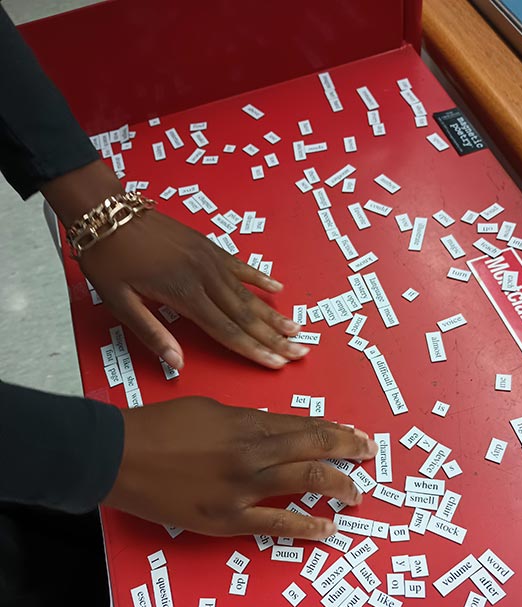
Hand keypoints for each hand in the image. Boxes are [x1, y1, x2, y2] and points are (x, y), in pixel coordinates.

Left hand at [43, 162, 305, 369]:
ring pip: (247, 293)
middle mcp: (204, 277)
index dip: (253, 351)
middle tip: (299, 352)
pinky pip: (240, 266)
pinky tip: (278, 289)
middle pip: (245, 315)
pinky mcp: (208, 246)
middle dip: (274, 338)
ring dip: (273, 314)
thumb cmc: (109, 259)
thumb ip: (152, 333)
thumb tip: (177, 364)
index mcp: (184, 294)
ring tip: (296, 329)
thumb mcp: (120, 302)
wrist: (106, 211)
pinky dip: (260, 278)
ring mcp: (210, 259)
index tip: (276, 364)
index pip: (227, 331)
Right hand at [104, 397, 377, 538]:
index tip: (355, 435)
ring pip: (305, 483)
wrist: (120, 456)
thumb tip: (276, 432)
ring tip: (356, 493)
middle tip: (369, 455)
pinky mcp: (228, 519)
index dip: (335, 431)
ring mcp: (243, 489)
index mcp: (248, 423)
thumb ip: (248, 422)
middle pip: (315, 450)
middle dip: (349, 451)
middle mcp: (254, 454)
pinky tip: (327, 527)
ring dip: (338, 486)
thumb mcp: (210, 410)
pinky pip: (277, 524)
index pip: (305, 426)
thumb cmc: (161, 426)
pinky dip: (307, 525)